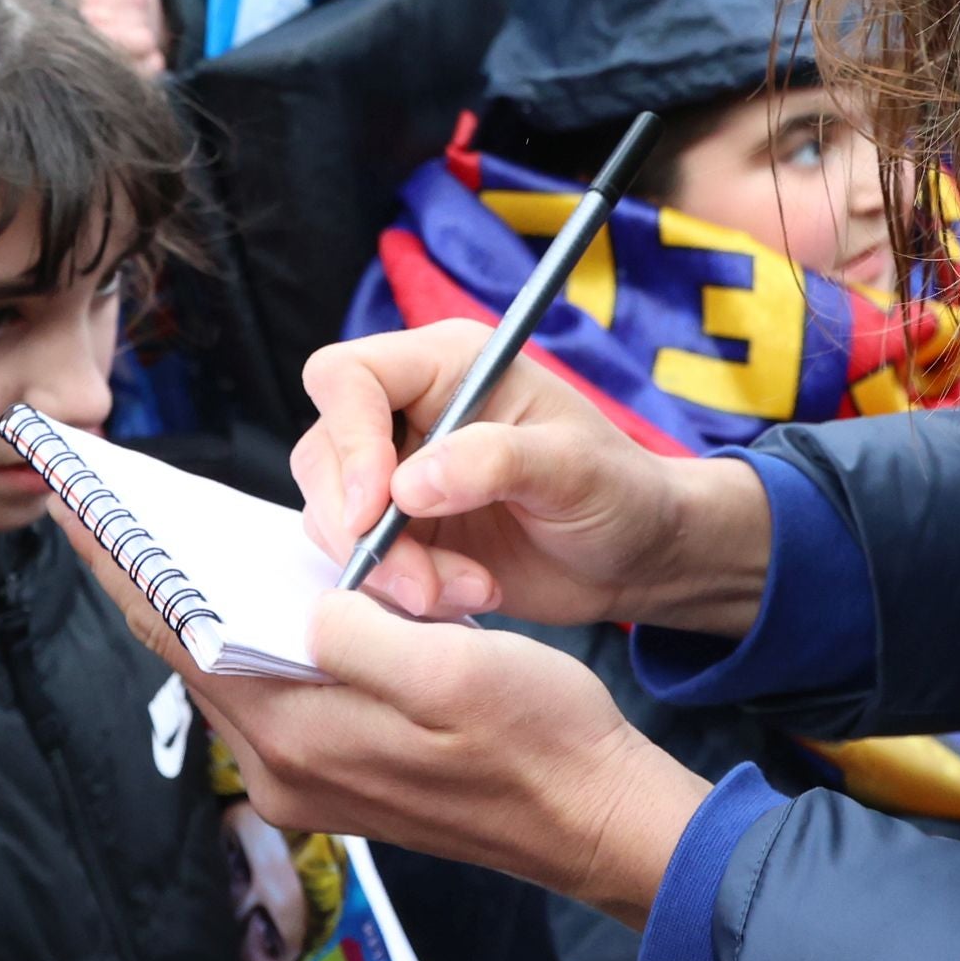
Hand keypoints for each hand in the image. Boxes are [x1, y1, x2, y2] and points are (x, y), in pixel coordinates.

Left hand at [53, 507, 708, 925]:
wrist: (596, 820)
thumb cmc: (542, 744)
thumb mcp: (455, 670)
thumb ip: (360, 635)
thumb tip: (301, 602)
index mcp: (299, 737)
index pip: (179, 633)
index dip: (122, 563)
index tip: (74, 506)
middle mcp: (285, 768)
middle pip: (191, 651)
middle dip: (152, 577)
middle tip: (108, 509)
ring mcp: (309, 778)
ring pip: (231, 668)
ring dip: (210, 605)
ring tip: (175, 540)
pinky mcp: (339, 775)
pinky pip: (272, 691)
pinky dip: (257, 638)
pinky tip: (269, 596)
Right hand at [294, 320, 774, 632]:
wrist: (635, 556)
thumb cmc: (619, 490)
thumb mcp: (574, 468)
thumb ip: (495, 461)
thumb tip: (408, 485)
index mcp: (446, 365)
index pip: (348, 377)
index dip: (347, 439)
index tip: (375, 508)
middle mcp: (408, 413)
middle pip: (323, 452)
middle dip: (361, 527)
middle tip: (422, 580)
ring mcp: (397, 475)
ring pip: (333, 517)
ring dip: (390, 569)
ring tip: (470, 590)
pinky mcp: (399, 533)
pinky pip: (362, 562)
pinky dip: (401, 591)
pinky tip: (467, 595)